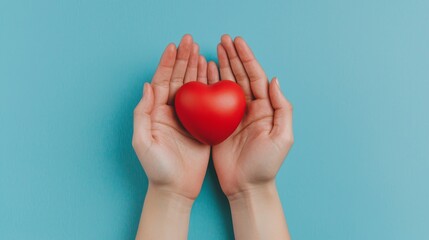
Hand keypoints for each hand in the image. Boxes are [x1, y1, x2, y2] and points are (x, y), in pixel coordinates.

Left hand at [133, 34, 210, 239]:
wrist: (175, 189)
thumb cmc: (157, 168)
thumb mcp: (143, 141)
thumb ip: (142, 113)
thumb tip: (147, 86)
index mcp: (157, 112)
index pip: (162, 81)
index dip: (167, 63)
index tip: (173, 46)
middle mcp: (172, 112)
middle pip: (178, 79)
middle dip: (183, 60)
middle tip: (190, 41)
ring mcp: (188, 118)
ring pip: (192, 87)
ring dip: (196, 69)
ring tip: (201, 51)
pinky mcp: (202, 126)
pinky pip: (206, 102)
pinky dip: (209, 87)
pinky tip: (213, 75)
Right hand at [211, 35, 293, 196]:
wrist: (247, 187)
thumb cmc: (266, 165)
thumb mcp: (283, 138)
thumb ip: (282, 108)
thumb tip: (274, 80)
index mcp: (265, 109)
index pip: (255, 77)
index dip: (246, 58)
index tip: (237, 43)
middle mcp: (249, 108)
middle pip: (240, 76)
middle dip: (232, 57)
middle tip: (222, 40)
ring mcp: (232, 115)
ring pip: (226, 85)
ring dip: (220, 67)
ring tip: (212, 50)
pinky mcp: (219, 125)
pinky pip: (212, 101)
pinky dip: (208, 85)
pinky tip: (203, 73)